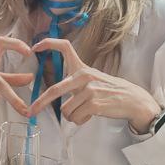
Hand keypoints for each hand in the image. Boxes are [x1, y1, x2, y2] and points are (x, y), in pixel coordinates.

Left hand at [28, 38, 160, 130]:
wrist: (132, 100)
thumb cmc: (110, 91)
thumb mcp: (93, 79)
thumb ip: (75, 81)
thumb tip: (53, 93)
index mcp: (82, 68)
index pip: (65, 47)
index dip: (48, 44)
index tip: (34, 47)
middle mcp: (84, 76)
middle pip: (55, 90)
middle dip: (40, 102)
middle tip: (32, 111)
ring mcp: (89, 90)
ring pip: (66, 110)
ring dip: (72, 116)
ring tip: (85, 111)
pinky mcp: (94, 104)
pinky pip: (76, 118)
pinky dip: (80, 120)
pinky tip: (91, 115)